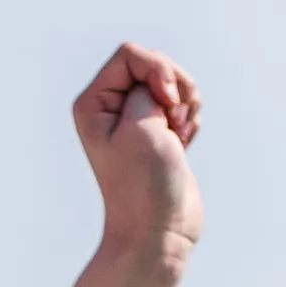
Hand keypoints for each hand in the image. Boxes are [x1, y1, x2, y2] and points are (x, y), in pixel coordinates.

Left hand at [72, 44, 201, 257]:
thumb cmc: (144, 184)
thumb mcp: (140, 122)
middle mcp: (112, 108)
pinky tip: (183, 146)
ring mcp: (138, 120)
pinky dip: (191, 121)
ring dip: (187, 104)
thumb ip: (149, 83)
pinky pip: (185, 105)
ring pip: (175, 83)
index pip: (131, 54)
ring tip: (180, 135)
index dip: (157, 71)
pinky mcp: (161, 132)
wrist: (157, 232)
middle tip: (174, 122)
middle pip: (156, 63)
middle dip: (176, 87)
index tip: (165, 104)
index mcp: (94, 103)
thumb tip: (162, 79)